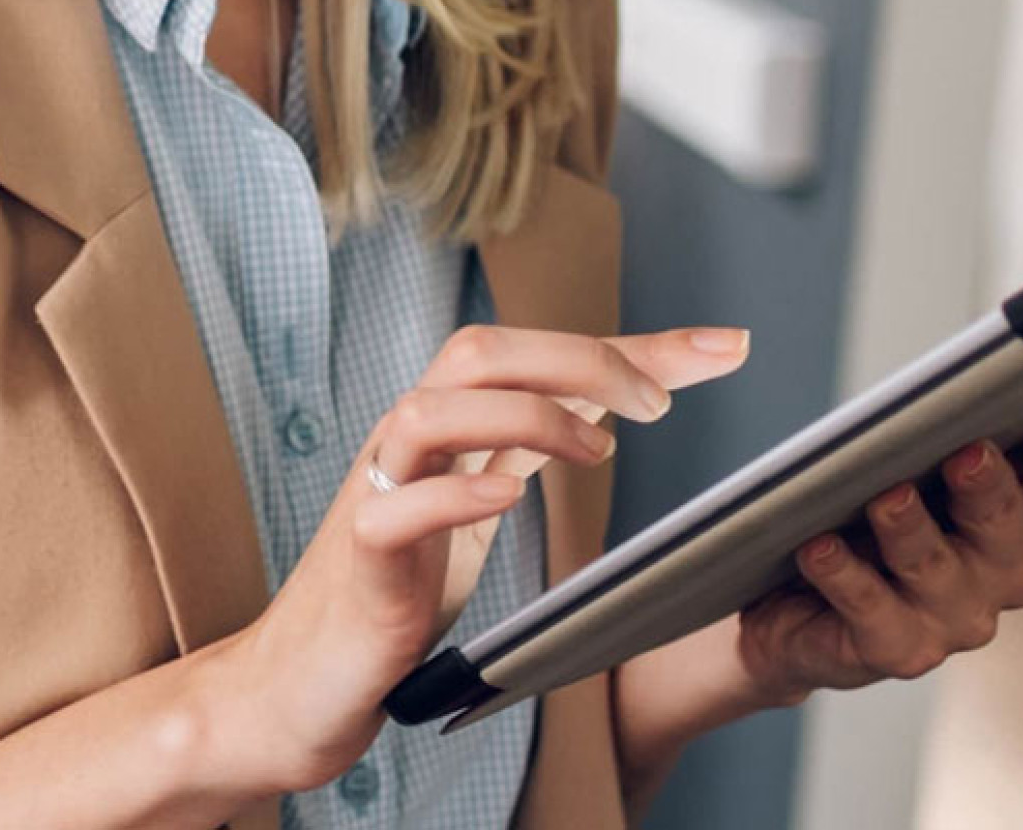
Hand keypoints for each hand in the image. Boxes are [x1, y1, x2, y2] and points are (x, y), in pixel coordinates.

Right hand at [202, 323, 750, 793]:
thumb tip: (613, 395)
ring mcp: (375, 490)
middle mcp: (405, 440)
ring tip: (596, 447)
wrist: (299, 677)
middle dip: (577, 358)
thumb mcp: (476, 501)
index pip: (532, 353)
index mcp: (443, 422)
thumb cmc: (392, 584)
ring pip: (431, 408)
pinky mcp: (358, 556)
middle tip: (659, 403)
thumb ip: (532, 443)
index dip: (630, 345)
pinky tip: (506, 496)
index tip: (723, 346)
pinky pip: (395, 508)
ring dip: (523, 414)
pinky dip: (454, 492)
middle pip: (478, 351)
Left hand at [738, 430, 1022, 700]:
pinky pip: (872, 611)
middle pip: (1003, 529)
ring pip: (937, 571)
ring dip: (912, 532)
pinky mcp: (895, 649)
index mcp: (1000, 517)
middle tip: (969, 455)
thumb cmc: (847, 520)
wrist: (786, 608)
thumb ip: (895, 429)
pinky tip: (819, 548)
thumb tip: (828, 369)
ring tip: (887, 499)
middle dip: (989, 491)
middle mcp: (991, 573)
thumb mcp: (876, 468)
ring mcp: (948, 619)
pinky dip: (845, 575)